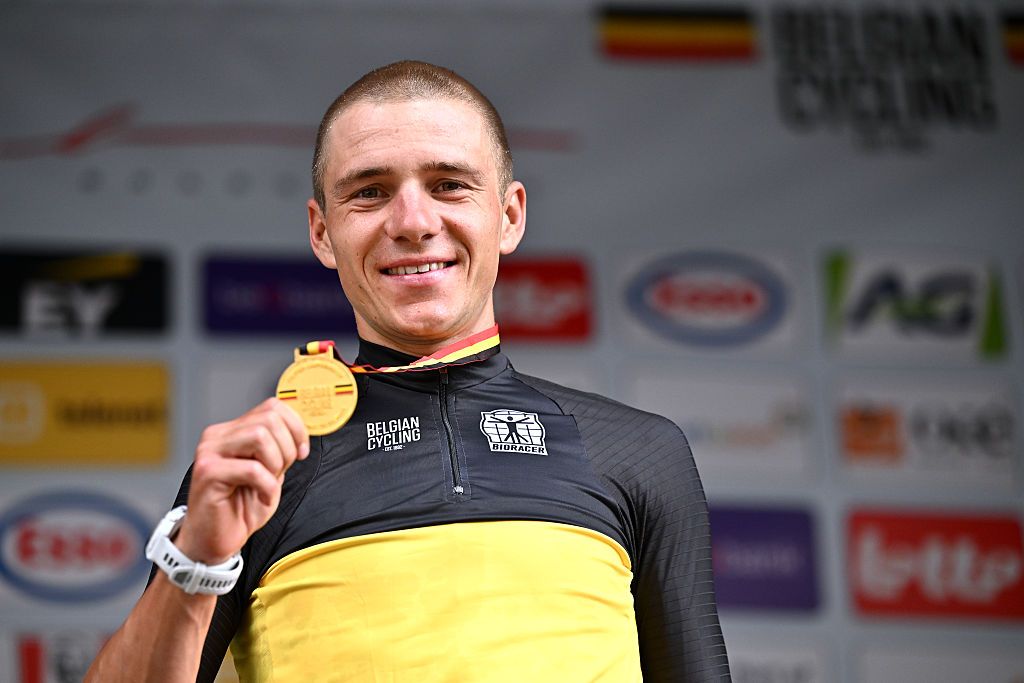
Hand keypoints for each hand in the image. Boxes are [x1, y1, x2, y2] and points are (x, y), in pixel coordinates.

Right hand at [174, 398, 308, 564]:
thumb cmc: (240, 508)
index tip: (301, 451)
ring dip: (275, 463)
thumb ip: (279, 448)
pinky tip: (261, 498)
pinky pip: (253, 469)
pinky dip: (267, 486)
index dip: (296, 427)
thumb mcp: (269, 472)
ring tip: (268, 485)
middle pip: (269, 419)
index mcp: (232, 431)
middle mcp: (217, 436)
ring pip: (260, 436)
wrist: (213, 540)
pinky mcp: (208, 473)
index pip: (272, 406)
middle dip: (287, 447)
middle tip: (280, 473)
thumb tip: (300, 432)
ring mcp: (210, 452)